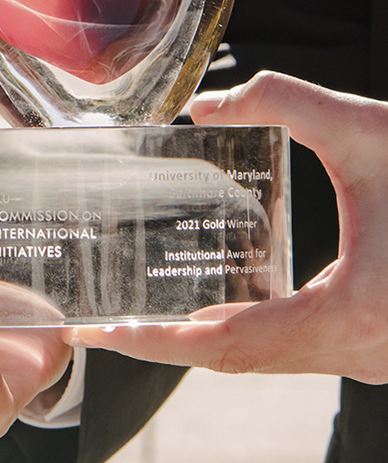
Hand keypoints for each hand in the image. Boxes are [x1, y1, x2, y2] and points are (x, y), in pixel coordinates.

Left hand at [63, 71, 387, 383]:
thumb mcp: (370, 132)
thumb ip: (288, 103)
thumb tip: (209, 102)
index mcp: (355, 314)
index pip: (234, 344)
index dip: (162, 340)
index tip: (105, 332)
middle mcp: (361, 352)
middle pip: (242, 360)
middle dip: (167, 344)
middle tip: (102, 324)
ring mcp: (370, 355)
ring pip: (270, 360)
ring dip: (205, 340)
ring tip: (143, 315)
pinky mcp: (374, 341)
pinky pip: (296, 348)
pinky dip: (248, 332)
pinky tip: (216, 303)